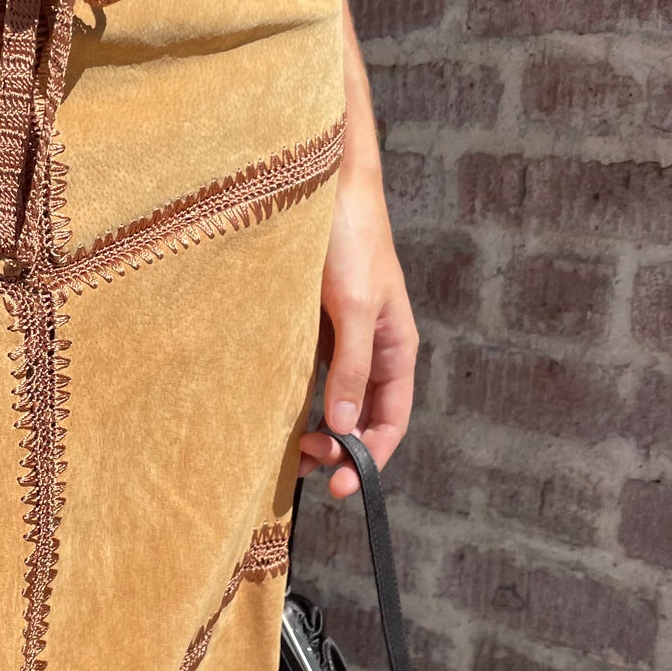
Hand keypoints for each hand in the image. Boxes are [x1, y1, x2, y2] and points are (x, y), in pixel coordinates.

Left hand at [298, 162, 417, 499]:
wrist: (324, 184)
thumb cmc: (350, 238)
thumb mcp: (352, 306)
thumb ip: (351, 367)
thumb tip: (345, 425)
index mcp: (395, 347)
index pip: (392, 419)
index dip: (370, 457)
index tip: (342, 486)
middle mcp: (371, 348)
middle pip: (363, 416)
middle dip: (340, 449)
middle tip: (304, 467)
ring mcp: (341, 337)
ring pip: (334, 398)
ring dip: (316, 428)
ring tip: (288, 451)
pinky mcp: (313, 324)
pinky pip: (309, 374)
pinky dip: (298, 398)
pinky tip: (276, 411)